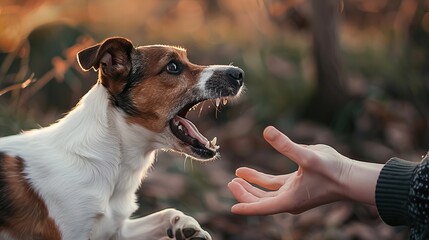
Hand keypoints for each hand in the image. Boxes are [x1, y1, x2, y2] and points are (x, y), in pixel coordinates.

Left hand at [228, 126, 380, 214]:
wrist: (352, 178)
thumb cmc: (334, 171)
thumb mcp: (308, 156)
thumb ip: (286, 145)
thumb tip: (267, 130)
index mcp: (290, 199)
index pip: (262, 207)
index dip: (246, 206)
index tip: (231, 209)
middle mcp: (290, 200)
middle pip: (261, 201)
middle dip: (244, 193)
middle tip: (230, 183)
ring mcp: (293, 193)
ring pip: (267, 193)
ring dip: (251, 186)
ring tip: (236, 176)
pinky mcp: (297, 185)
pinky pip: (275, 185)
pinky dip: (262, 181)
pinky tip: (252, 173)